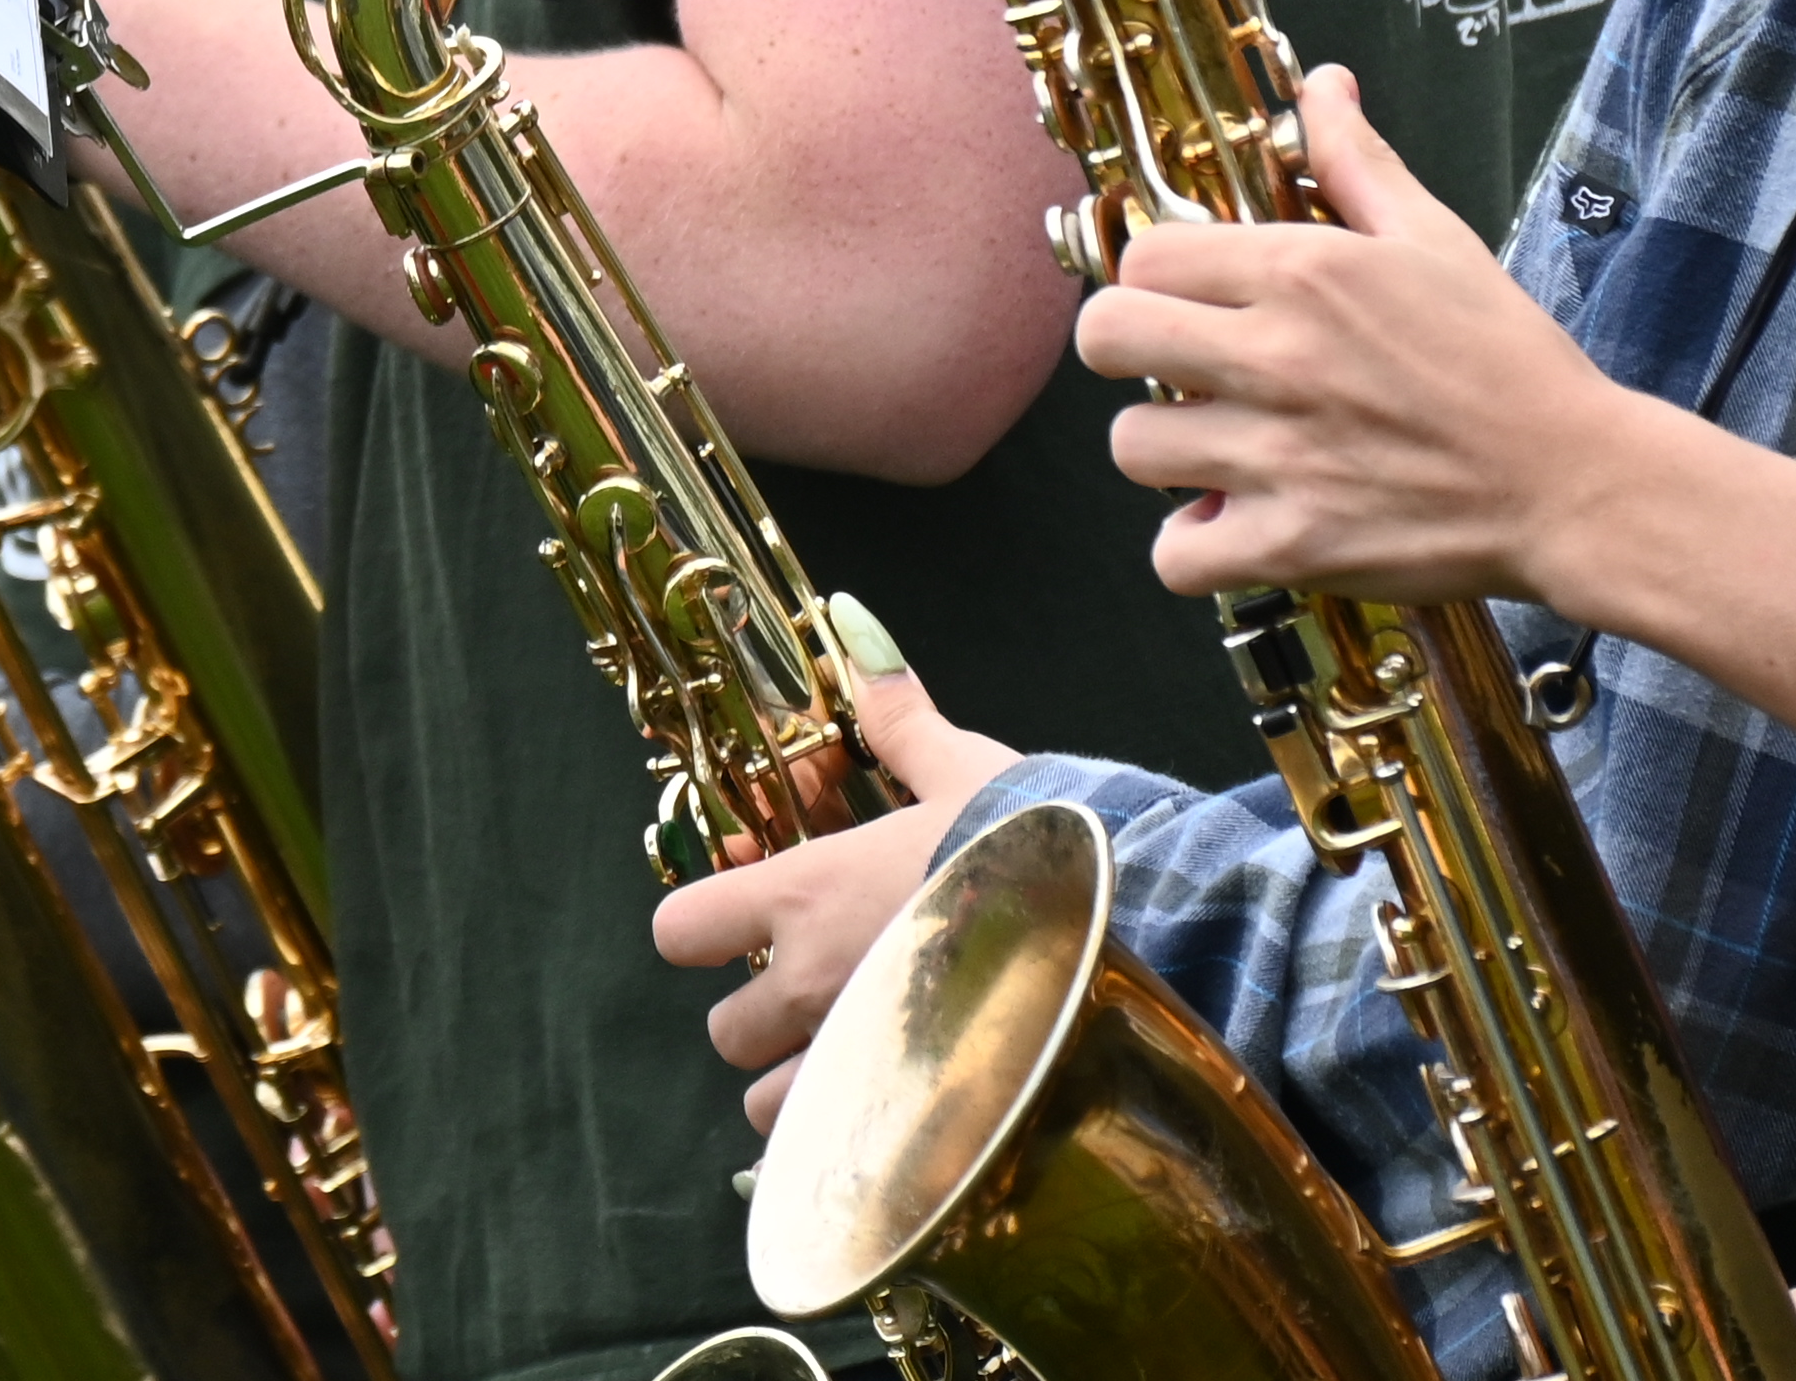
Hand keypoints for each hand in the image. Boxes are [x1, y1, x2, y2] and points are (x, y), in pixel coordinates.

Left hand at [641, 678, 1023, 1126]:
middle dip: (759, 1018)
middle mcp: (806, 985)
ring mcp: (846, 1064)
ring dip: (799, 1089)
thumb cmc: (1031, 848)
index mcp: (803, 895)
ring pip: (768, 1106)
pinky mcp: (897, 1124)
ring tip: (856, 1059)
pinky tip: (892, 1113)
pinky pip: (833, 1154)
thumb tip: (859, 641)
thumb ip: (900, 723)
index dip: (702, 926)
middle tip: (823, 990)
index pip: (680, 929)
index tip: (744, 915)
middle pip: (725, 1030)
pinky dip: (847, 1143)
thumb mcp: (966, 771)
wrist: (1115, 934)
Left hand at [1073, 65, 1645, 605]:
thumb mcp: (1435, 238)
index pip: (1143, 256)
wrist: (1576, 483)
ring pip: (1131, 445)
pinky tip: (1235, 520)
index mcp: (1303, 272)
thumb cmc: (1508, 360)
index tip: (1191, 300)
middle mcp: (1276, 358)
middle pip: (1103, 338)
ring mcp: (1278, 458)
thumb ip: (1357, 159)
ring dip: (1167, 449)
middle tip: (1181, 366)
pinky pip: (1175, 556)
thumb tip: (1322, 82)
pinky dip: (1194, 547)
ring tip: (1220, 447)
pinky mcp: (1293, 545)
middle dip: (1128, 349)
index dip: (1155, 278)